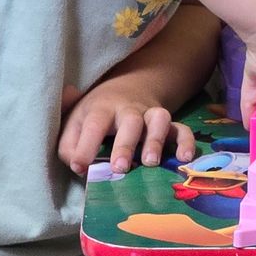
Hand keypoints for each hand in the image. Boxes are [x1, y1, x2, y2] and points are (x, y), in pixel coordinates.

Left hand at [58, 80, 197, 178]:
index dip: (85, 146)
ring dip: (156, 140)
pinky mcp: (169, 124)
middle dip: (125, 145)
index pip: (94, 125)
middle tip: (120, 168)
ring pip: (159, 119)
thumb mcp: (75, 122)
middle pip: (130, 121)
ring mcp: (151, 115)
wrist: (129, 88)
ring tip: (151, 163)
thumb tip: (76, 165)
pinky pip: (182, 129)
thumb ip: (69, 144)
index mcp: (101, 109)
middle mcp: (128, 110)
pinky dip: (186, 142)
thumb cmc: (96, 114)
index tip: (80, 167)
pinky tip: (184, 159)